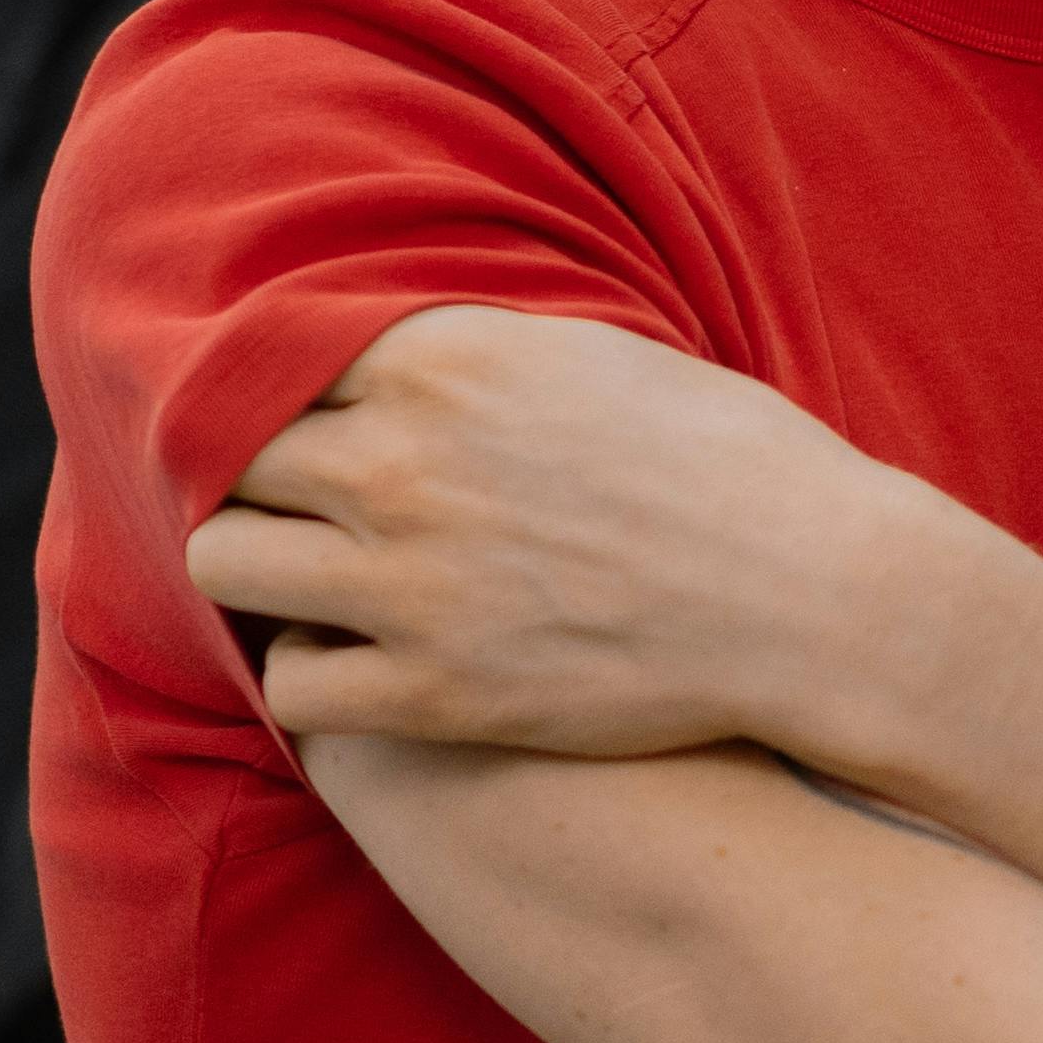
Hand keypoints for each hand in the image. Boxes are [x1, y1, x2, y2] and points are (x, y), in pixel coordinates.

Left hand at [185, 307, 972, 758]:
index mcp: (444, 359)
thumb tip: (407, 350)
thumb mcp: (602, 356)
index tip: (316, 428)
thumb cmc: (734, 467)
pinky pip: (291, 687)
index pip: (274, 359)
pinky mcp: (433, 692)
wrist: (815, 598)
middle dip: (265, 484)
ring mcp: (408, 583)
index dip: (291, 399)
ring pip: (227, 566)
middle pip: (232, 459)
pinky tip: (365, 670)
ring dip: (263, 575)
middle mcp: (403, 463)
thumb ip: (482, 351)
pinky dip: (315, 681)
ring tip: (316, 589)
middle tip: (310, 513)